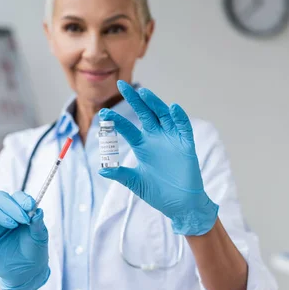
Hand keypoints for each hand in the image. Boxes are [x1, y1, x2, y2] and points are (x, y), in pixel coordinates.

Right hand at [0, 191, 49, 289]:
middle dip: (11, 205)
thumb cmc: (34, 251)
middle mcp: (3, 213)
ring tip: (13, 225)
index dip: (22, 199)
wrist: (26, 273)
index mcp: (18, 209)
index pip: (16, 196)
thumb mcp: (40, 236)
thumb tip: (37, 210)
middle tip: (23, 219)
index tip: (31, 206)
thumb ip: (38, 222)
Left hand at [98, 80, 218, 235]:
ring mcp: (172, 139)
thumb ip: (121, 174)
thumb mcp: (136, 183)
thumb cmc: (159, 193)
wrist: (180, 204)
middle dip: (135, 100)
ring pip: (163, 116)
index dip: (116, 120)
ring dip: (155, 104)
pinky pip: (184, 128)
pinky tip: (173, 109)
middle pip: (145, 114)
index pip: (128, 127)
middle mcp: (157, 138)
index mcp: (143, 145)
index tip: (103, 113)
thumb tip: (102, 169)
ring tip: (144, 93)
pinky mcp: (186, 145)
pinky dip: (180, 118)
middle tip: (122, 85)